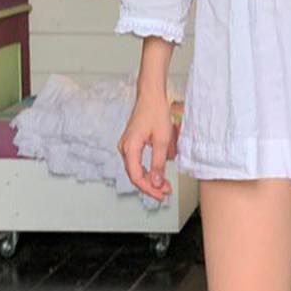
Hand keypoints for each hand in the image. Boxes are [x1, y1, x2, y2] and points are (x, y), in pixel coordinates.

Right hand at [118, 86, 178, 200]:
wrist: (151, 96)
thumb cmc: (156, 112)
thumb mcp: (162, 140)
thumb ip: (158, 163)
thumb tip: (157, 183)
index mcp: (130, 147)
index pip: (136, 176)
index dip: (149, 188)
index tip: (161, 194)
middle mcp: (124, 148)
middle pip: (135, 175)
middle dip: (151, 186)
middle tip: (165, 192)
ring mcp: (127, 146)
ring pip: (136, 170)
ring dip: (150, 179)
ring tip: (164, 186)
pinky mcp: (131, 144)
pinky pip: (137, 162)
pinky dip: (147, 170)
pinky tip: (157, 174)